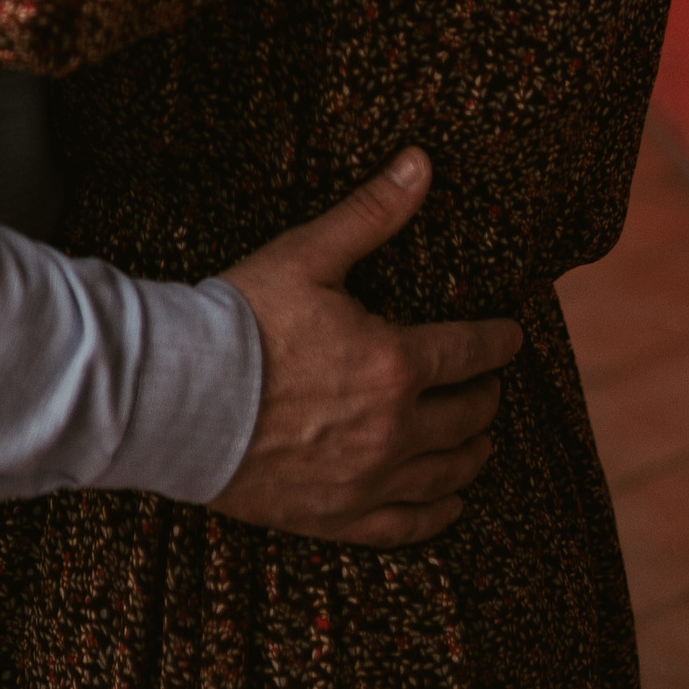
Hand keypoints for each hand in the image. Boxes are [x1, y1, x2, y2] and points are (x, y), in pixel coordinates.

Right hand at [211, 149, 521, 550]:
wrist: (177, 398)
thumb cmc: (242, 321)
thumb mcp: (309, 254)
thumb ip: (373, 212)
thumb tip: (423, 162)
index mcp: (395, 363)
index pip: (470, 352)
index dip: (498, 342)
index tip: (511, 336)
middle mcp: (393, 429)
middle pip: (466, 416)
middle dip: (487, 397)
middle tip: (491, 385)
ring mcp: (366, 480)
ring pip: (444, 474)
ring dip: (472, 455)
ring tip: (482, 443)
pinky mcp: (334, 517)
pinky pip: (404, 526)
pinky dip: (436, 515)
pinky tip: (449, 505)